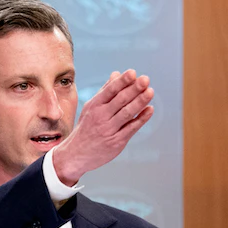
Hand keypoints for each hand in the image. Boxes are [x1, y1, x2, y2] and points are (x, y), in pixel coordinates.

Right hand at [52, 69, 153, 185]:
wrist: (76, 155)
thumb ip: (105, 91)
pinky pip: (131, 128)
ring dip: (140, 102)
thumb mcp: (91, 108)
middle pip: (120, 100)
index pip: (110, 90)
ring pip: (127, 113)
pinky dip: (141, 119)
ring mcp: (109, 130)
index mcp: (95, 106)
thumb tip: (117, 74)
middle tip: (146, 79)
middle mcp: (101, 117)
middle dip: (134, 89)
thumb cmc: (86, 128)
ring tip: (150, 91)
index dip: (122, 81)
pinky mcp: (117, 142)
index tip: (133, 72)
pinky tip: (149, 109)